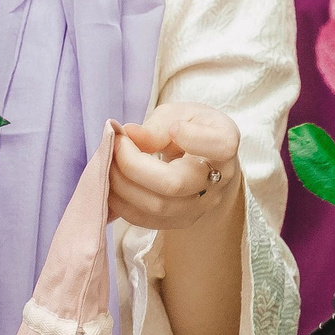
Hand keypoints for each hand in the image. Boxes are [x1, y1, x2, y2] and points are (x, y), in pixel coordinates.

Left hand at [108, 103, 241, 232]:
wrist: (204, 158)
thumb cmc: (191, 127)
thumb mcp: (179, 113)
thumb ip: (157, 125)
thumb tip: (128, 134)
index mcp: (225, 143)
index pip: (220, 146)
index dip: (194, 137)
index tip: (174, 127)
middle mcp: (219, 180)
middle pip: (174, 184)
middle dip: (133, 164)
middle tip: (116, 143)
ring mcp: (201, 206)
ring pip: (157, 206)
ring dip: (122, 184)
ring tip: (109, 162)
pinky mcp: (181, 221)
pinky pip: (145, 219)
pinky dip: (121, 202)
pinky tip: (112, 182)